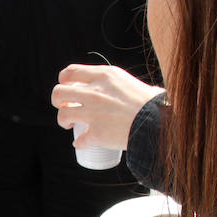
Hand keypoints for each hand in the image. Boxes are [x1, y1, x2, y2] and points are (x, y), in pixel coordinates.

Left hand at [50, 65, 164, 150]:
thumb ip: (116, 84)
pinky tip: (82, 143)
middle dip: (59, 101)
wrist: (158, 122)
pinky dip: (79, 143)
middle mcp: (95, 92)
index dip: (64, 82)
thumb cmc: (149, 102)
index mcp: (104, 76)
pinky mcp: (96, 132)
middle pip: (58, 93)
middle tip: (66, 107)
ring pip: (63, 114)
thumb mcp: (130, 82)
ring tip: (70, 124)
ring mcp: (93, 113)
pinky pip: (79, 140)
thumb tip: (117, 87)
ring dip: (63, 120)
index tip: (68, 89)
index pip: (70, 72)